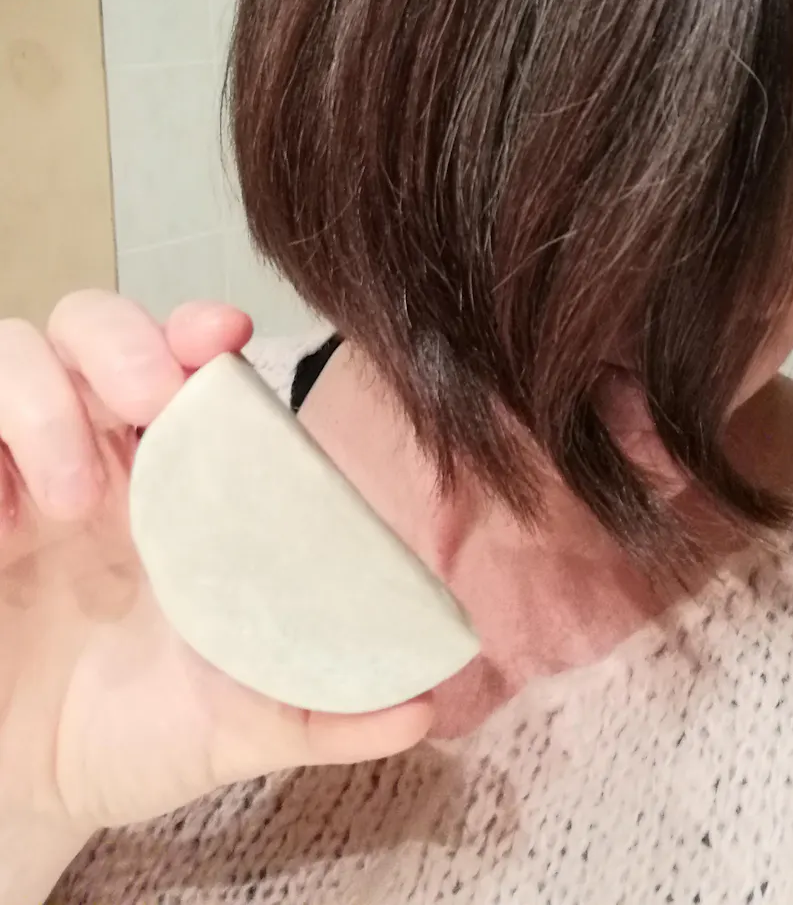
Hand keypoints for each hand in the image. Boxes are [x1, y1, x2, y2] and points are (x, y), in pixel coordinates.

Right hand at [0, 292, 432, 852]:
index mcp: (169, 480)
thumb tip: (418, 708)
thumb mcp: (231, 727)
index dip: (198, 329)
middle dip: (124, 338)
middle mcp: (91, 453)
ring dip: (45, 402)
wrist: (31, 799)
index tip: (226, 338)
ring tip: (74, 499)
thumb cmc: (135, 734)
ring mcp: (16, 475)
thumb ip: (318, 711)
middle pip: (95, 325)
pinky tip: (5, 523)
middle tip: (151, 398)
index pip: (183, 360)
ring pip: (15, 351)